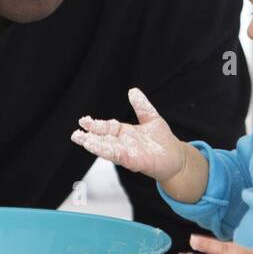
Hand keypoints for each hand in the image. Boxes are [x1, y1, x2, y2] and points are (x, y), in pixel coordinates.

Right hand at [70, 87, 185, 182]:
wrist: (177, 158)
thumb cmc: (163, 140)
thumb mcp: (151, 118)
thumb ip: (141, 106)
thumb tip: (133, 91)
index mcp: (124, 133)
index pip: (106, 127)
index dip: (95, 124)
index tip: (83, 120)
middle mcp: (123, 144)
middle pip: (103, 140)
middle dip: (89, 138)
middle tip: (75, 135)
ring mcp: (129, 154)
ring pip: (109, 150)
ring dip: (97, 147)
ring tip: (85, 142)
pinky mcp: (137, 162)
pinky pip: (122, 158)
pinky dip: (113, 154)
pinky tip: (105, 151)